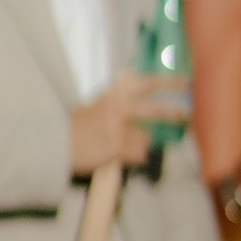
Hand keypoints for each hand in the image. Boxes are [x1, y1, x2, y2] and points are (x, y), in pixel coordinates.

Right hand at [70, 73, 188, 177]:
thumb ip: (117, 103)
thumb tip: (139, 102)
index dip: (167, 82)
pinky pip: (138, 155)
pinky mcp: (116, 147)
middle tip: (186, 117)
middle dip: (174, 114)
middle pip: (155, 111)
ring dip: (141, 146)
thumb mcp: (95, 107)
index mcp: (112, 96)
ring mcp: (118, 128)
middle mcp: (117, 109)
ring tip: (123, 148)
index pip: (144, 84)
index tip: (185, 82)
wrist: (55, 143)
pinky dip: (133, 159)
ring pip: (146, 139)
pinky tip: (118, 157)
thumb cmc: (75, 128)